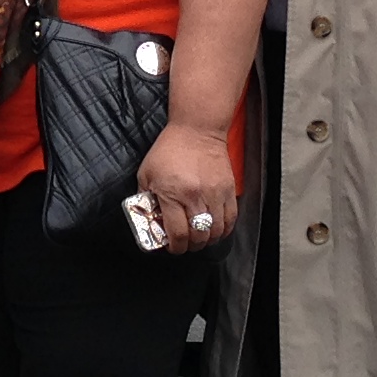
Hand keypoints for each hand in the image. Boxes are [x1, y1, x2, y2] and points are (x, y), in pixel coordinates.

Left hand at [138, 120, 237, 257]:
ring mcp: (215, 194)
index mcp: (173, 194)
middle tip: (185, 244)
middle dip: (190, 246)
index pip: (178, 234)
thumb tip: (147, 219)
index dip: (175, 247)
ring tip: (200, 237)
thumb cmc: (169, 149)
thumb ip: (145, 199)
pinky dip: (224, 230)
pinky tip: (215, 229)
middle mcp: (195, 197)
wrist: (196, 130)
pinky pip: (231, 220)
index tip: (173, 247)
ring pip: (216, 232)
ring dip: (207, 240)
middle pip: (198, 237)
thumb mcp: (146, 174)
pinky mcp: (228, 190)